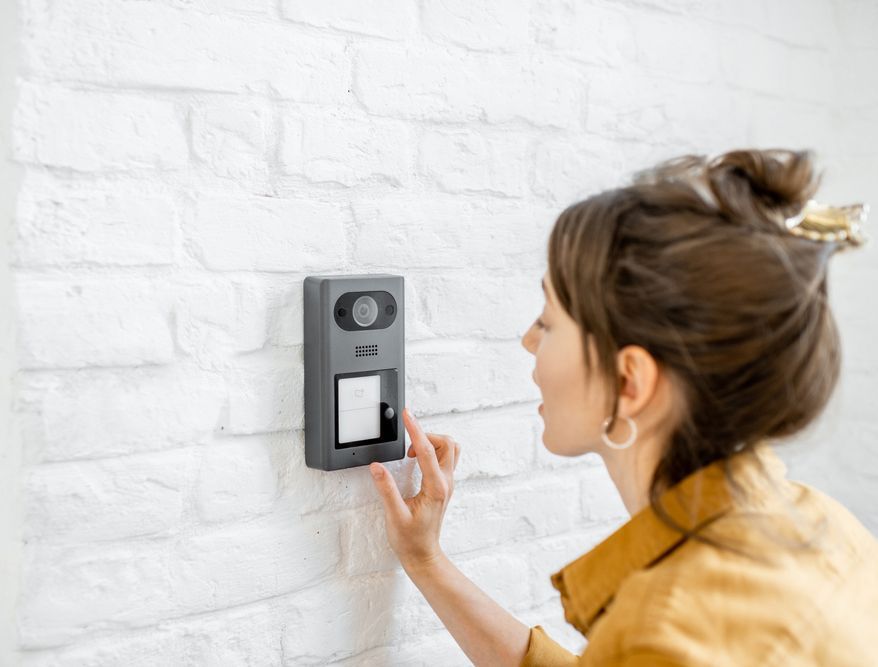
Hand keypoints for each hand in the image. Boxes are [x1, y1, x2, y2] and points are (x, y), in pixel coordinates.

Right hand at [369, 407, 460, 570]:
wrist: (423, 555)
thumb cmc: (410, 540)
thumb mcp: (394, 515)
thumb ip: (386, 489)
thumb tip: (377, 467)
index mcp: (436, 488)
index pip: (428, 450)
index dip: (416, 430)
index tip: (407, 416)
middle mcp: (446, 483)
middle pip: (447, 443)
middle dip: (426, 435)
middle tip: (406, 444)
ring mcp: (447, 484)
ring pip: (450, 449)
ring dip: (432, 443)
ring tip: (411, 452)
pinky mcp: (443, 486)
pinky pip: (445, 458)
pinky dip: (432, 451)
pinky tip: (416, 460)